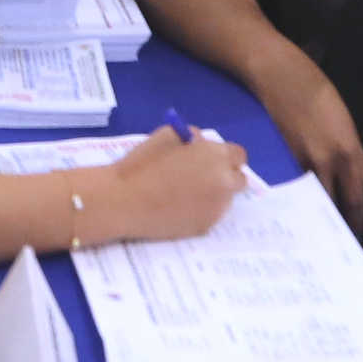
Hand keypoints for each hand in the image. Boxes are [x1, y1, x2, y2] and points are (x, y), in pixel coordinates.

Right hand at [82, 127, 249, 241]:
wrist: (123, 201)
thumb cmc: (141, 164)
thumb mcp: (167, 134)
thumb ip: (192, 137)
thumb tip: (202, 143)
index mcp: (215, 156)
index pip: (238, 156)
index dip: (225, 157)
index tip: (213, 160)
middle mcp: (223, 182)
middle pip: (239, 180)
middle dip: (225, 177)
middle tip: (203, 179)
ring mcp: (217, 207)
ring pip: (225, 199)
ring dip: (213, 195)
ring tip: (183, 194)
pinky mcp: (206, 226)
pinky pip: (210, 215)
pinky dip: (200, 211)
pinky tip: (177, 208)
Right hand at [256, 56, 362, 218]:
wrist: (282, 79)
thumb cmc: (320, 97)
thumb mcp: (348, 126)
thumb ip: (361, 160)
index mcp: (347, 153)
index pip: (355, 197)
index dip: (357, 218)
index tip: (356, 233)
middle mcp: (326, 161)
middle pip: (334, 202)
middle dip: (337, 221)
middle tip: (338, 236)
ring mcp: (302, 162)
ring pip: (313, 196)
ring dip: (318, 210)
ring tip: (320, 225)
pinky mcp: (283, 159)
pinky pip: (295, 185)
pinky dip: (300, 195)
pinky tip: (300, 204)